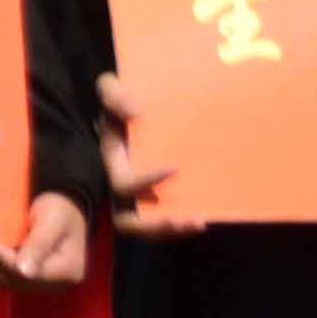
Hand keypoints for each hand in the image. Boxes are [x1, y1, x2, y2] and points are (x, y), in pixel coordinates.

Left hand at [0, 190, 91, 287]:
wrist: (66, 208)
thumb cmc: (62, 209)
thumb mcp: (54, 221)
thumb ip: (39, 244)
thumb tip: (23, 272)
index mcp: (67, 271)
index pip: (28, 272)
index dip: (1, 257)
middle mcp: (53, 283)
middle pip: (13, 278)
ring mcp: (39, 281)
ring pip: (4, 277)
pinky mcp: (25, 275)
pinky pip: (2, 270)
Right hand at [95, 68, 184, 226]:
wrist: (134, 104)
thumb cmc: (121, 97)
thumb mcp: (111, 87)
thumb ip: (114, 92)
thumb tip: (136, 112)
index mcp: (113, 161)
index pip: (124, 184)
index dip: (146, 181)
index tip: (174, 168)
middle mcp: (121, 184)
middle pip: (129, 222)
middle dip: (157, 226)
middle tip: (189, 220)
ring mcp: (138, 193)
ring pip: (146, 227)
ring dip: (171, 230)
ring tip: (198, 223)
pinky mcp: (155, 195)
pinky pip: (163, 217)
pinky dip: (180, 223)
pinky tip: (205, 216)